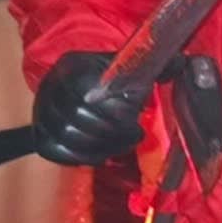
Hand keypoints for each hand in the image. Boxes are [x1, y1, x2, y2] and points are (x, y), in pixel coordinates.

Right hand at [33, 51, 145, 165]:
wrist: (79, 88)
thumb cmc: (111, 81)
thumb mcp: (129, 68)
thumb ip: (152, 68)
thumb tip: (180, 65)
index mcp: (73, 66)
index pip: (88, 92)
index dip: (115, 112)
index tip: (135, 121)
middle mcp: (51, 86)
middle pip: (78, 116)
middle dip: (112, 132)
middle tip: (133, 136)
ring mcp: (42, 111)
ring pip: (68, 137)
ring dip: (102, 147)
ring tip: (121, 144)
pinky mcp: (40, 133)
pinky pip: (56, 151)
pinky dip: (82, 157)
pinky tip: (102, 153)